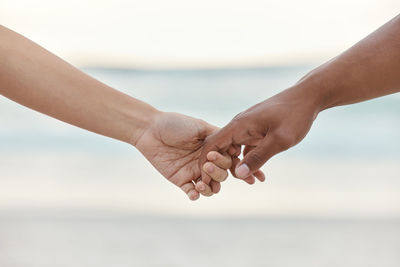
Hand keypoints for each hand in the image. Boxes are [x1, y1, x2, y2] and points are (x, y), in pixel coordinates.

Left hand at [134, 111, 232, 199]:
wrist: (151, 130)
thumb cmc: (175, 124)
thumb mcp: (200, 126)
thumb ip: (217, 136)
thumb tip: (236, 148)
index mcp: (213, 149)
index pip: (228, 160)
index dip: (231, 163)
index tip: (230, 159)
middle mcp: (206, 162)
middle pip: (222, 175)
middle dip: (218, 173)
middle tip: (207, 165)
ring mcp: (194, 172)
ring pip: (210, 187)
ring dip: (209, 187)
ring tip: (201, 183)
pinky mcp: (181, 180)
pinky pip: (192, 192)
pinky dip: (196, 195)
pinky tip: (195, 191)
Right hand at [199, 85, 319, 179]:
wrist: (308, 97)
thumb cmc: (294, 116)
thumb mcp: (279, 140)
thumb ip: (258, 157)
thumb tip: (238, 174)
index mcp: (238, 126)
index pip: (211, 145)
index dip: (206, 164)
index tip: (207, 181)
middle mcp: (238, 126)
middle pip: (220, 150)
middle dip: (222, 169)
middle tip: (234, 184)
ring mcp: (246, 128)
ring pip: (233, 151)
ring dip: (238, 167)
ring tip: (253, 181)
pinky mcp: (255, 131)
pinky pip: (245, 149)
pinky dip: (249, 161)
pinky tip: (260, 174)